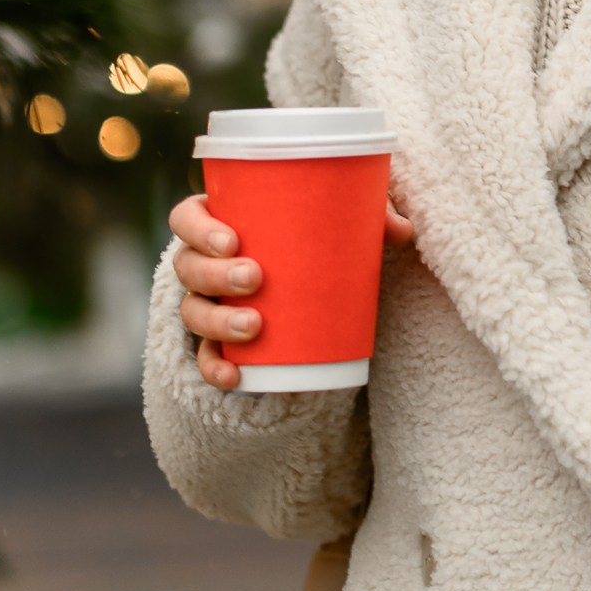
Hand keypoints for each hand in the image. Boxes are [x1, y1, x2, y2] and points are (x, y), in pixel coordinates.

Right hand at [170, 189, 413, 390]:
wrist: (306, 287)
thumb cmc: (313, 235)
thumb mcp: (337, 220)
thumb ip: (367, 215)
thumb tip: (404, 231)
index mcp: (219, 221)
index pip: (186, 218)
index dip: (198, 228)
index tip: (232, 239)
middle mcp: (202, 263)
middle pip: (188, 266)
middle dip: (215, 274)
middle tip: (255, 277)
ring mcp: (206, 303)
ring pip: (192, 311)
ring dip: (217, 321)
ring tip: (254, 325)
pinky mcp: (218, 340)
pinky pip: (206, 357)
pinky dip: (215, 367)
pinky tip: (235, 375)